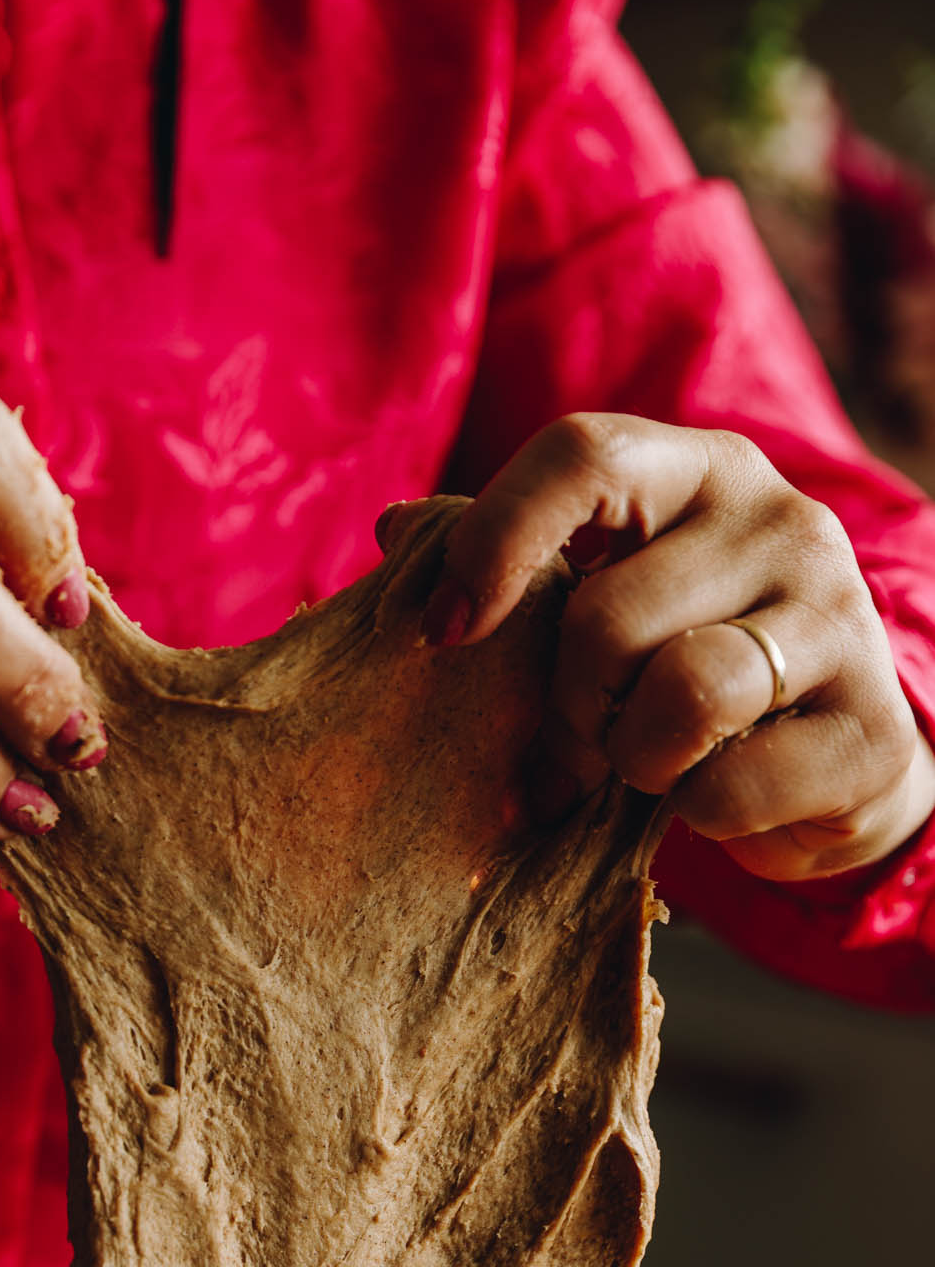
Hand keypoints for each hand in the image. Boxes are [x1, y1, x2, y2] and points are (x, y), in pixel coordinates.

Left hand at [380, 414, 934, 880]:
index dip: (493, 541)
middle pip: (608, 618)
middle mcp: (783, 524)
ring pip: (681, 699)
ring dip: (631, 758)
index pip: (583, 454)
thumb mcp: (604, 591)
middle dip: (568, 705)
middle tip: (580, 734)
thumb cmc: (683, 658)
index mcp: (700, 471)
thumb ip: (511, 559)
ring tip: (645, 760)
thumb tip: (395, 533)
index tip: (441, 633)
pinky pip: (729, 788)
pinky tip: (710, 791)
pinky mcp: (871, 732)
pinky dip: (695, 811)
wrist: (833, 752)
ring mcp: (841, 622)